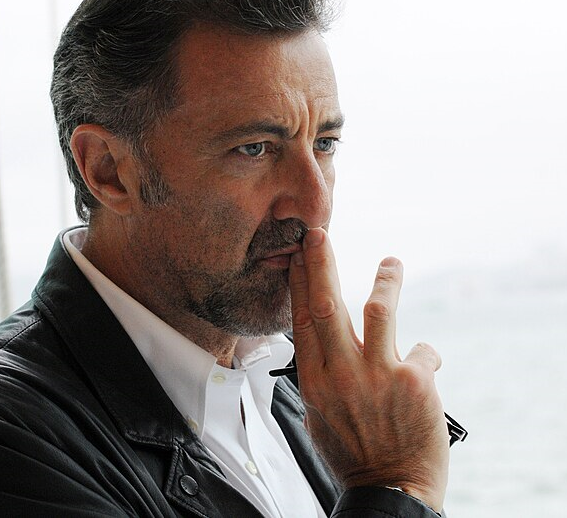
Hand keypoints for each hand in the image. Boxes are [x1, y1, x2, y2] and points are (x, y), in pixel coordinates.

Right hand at [289, 228, 448, 511]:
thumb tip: (328, 346)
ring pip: (378, 311)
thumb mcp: (320, 414)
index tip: (299, 257)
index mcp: (314, 382)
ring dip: (385, 281)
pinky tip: (426, 362)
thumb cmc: (353, 453)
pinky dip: (425, 353)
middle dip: (321, 264)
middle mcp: (341, 374)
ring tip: (392, 262)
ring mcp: (378, 376)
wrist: (391, 491)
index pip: (303, 320)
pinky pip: (422, 350)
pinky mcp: (414, 382)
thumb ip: (323, 376)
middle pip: (327, 305)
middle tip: (319, 234)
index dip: (301, 284)